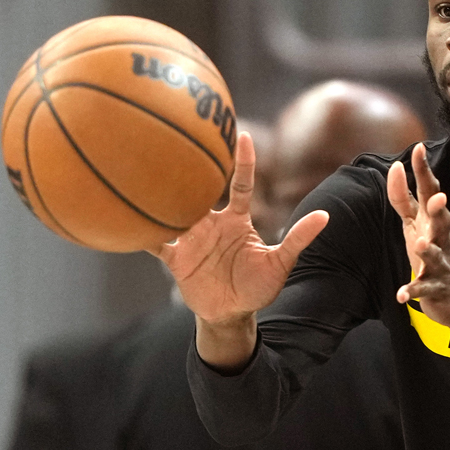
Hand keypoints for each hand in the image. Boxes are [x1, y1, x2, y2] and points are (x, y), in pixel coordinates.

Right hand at [149, 131, 328, 368]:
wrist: (231, 315)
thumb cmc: (257, 288)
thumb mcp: (280, 263)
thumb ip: (298, 239)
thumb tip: (325, 216)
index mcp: (237, 220)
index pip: (240, 184)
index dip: (242, 161)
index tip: (241, 134)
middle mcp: (212, 223)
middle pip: (200, 190)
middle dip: (193, 166)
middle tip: (184, 134)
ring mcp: (191, 238)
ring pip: (174, 210)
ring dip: (163, 193)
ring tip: (148, 166)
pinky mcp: (175, 257)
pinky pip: (155, 240)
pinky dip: (141, 230)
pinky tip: (124, 216)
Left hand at [387, 144, 449, 360]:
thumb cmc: (435, 252)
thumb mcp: (417, 224)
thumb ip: (403, 197)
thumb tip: (394, 167)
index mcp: (434, 221)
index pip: (429, 192)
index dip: (424, 172)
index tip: (418, 148)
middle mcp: (441, 239)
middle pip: (442, 221)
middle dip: (439, 209)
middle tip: (439, 197)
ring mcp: (440, 264)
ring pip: (435, 256)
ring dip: (428, 250)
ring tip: (422, 244)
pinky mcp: (436, 288)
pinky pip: (424, 289)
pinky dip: (413, 291)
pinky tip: (401, 295)